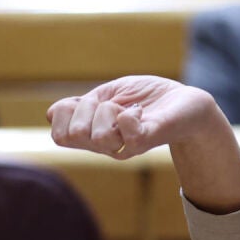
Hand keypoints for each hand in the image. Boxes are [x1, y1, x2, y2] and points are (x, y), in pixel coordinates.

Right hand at [47, 76, 219, 158]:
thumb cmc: (148, 96)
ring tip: (130, 108)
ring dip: (110, 111)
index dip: (66, 111)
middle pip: (72, 135)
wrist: (187, 102)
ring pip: (97, 136)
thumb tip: (52, 114)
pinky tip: (141, 111)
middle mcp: (106, 146)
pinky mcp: (149, 141)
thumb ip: (82, 104)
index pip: (58, 134)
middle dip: (88, 109)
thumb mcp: (108, 93)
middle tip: (113, 103)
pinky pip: (128, 136)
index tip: (91, 100)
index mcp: (93, 134)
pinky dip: (130, 115)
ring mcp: (126, 147)